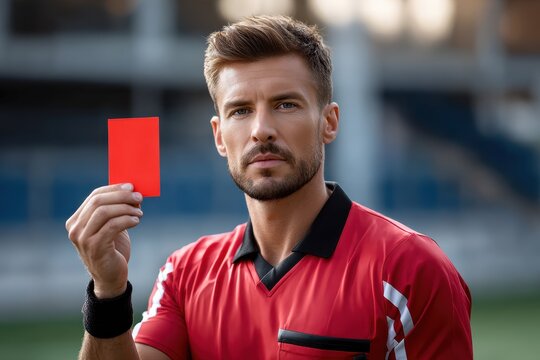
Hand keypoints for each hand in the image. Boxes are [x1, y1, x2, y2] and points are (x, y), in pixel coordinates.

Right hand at [66, 183, 142, 298]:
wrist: (111, 277)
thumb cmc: (113, 249)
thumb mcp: (111, 227)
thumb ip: (115, 210)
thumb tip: (132, 191)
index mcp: (76, 220)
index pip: (94, 196)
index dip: (114, 189)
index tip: (132, 186)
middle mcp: (75, 228)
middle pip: (98, 202)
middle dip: (121, 196)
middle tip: (139, 197)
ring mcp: (83, 239)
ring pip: (104, 212)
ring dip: (126, 208)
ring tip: (139, 212)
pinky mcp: (95, 247)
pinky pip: (112, 226)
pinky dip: (126, 220)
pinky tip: (136, 221)